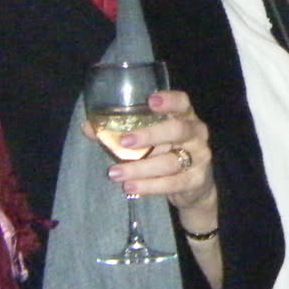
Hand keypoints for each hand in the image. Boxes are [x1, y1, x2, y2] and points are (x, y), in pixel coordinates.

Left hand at [91, 89, 215, 222]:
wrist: (194, 187)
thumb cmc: (166, 154)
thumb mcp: (148, 141)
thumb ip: (121, 133)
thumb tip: (88, 127)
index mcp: (184, 117)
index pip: (182, 102)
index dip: (169, 100)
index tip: (150, 101)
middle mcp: (196, 133)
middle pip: (178, 130)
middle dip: (150, 135)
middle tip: (124, 141)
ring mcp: (200, 157)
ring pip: (170, 162)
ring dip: (141, 168)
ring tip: (116, 173)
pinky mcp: (197, 180)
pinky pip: (172, 183)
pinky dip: (150, 186)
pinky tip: (131, 187)